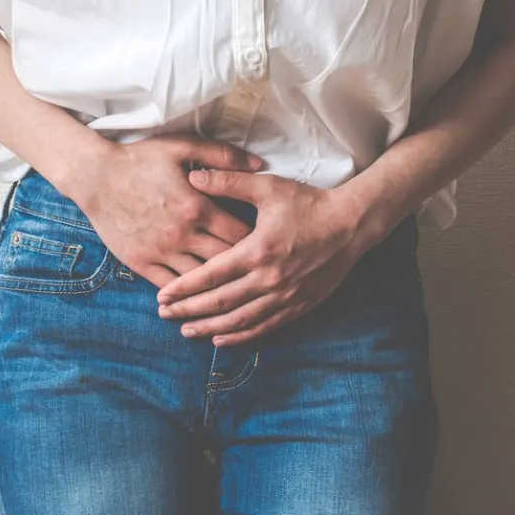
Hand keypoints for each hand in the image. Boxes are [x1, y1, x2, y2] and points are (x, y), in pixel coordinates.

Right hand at [55, 135, 262, 288]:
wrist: (95, 176)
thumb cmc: (141, 159)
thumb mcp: (183, 147)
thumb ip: (223, 156)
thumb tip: (261, 165)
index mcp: (198, 207)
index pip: (241, 235)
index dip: (259, 242)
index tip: (268, 246)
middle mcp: (183, 234)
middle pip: (226, 262)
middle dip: (246, 269)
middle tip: (259, 273)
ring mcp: (161, 251)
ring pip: (200, 280)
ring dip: (219, 287)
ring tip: (236, 292)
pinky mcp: (141, 262)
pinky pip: (170, 287)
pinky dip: (187, 294)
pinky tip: (200, 299)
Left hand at [155, 170, 384, 346]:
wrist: (352, 225)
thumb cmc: (309, 203)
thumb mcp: (268, 187)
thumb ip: (229, 182)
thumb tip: (193, 177)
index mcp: (258, 250)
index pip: (212, 275)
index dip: (184, 288)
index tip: (162, 296)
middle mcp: (270, 278)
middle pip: (221, 302)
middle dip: (189, 310)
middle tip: (164, 315)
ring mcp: (285, 296)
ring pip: (240, 320)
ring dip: (210, 327)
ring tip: (186, 331)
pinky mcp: (299, 305)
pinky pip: (264, 327)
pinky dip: (241, 335)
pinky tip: (221, 337)